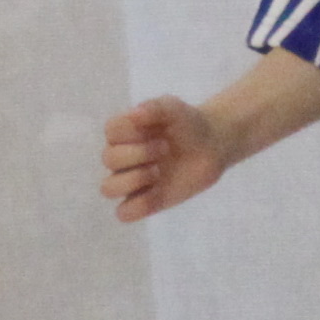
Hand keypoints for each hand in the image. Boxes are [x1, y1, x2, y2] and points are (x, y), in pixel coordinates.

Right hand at [101, 96, 226, 222]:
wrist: (211, 145)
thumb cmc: (187, 124)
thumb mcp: (174, 108)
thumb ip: (155, 108)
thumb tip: (135, 114)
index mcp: (123, 132)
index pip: (111, 131)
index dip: (133, 130)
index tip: (156, 128)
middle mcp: (122, 157)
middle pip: (108, 158)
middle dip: (139, 153)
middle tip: (165, 148)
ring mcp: (132, 181)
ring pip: (108, 188)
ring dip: (133, 179)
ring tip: (158, 172)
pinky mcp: (146, 201)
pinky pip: (125, 212)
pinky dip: (138, 205)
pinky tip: (158, 191)